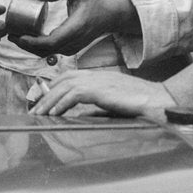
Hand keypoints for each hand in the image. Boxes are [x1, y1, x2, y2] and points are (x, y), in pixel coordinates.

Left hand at [11, 0, 137, 56]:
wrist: (110, 15)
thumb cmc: (94, 1)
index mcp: (74, 29)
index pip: (50, 42)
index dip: (32, 42)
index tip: (19, 36)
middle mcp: (73, 42)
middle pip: (45, 51)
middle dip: (26, 45)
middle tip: (11, 35)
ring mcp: (73, 48)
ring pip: (48, 53)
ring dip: (31, 48)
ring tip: (16, 37)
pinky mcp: (72, 49)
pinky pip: (53, 52)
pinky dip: (39, 48)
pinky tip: (28, 40)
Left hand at [28, 70, 174, 119]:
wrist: (158, 100)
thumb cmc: (139, 105)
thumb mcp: (113, 105)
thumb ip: (96, 108)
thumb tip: (81, 116)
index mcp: (98, 77)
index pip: (68, 78)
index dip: (52, 89)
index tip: (42, 102)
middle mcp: (95, 76)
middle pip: (62, 81)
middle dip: (45, 95)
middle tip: (34, 110)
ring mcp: (98, 81)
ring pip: (64, 87)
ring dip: (49, 101)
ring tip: (38, 114)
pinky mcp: (101, 90)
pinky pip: (74, 95)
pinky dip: (61, 104)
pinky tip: (54, 114)